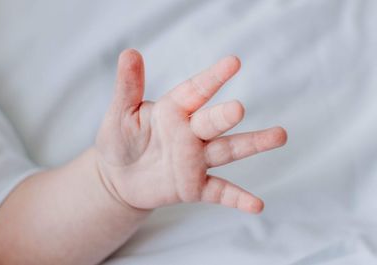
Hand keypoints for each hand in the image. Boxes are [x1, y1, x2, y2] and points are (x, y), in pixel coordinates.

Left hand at [95, 49, 286, 213]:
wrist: (118, 177)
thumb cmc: (120, 139)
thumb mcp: (120, 112)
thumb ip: (128, 86)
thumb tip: (129, 53)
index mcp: (174, 110)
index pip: (196, 90)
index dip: (213, 78)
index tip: (233, 62)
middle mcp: (190, 133)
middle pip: (213, 122)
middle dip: (224, 116)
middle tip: (237, 109)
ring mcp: (196, 160)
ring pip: (227, 150)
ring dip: (253, 144)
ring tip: (280, 135)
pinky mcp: (194, 187)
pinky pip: (220, 192)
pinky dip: (238, 198)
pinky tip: (257, 205)